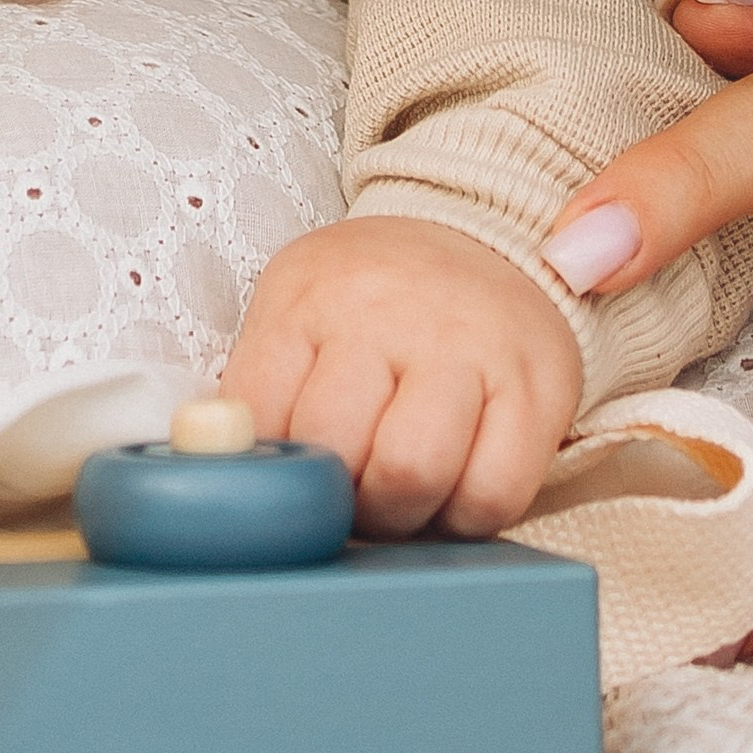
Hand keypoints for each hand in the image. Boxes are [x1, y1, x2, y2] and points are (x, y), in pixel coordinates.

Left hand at [221, 215, 583, 536]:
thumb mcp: (296, 311)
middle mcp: (386, 312)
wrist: (486, 235)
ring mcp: (466, 346)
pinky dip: (466, 517)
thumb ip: (256, 387)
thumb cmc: (373, 300)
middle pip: (338, 450)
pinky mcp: (537, 385)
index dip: (271, 473)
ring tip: (397, 496)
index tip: (289, 480)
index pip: (261, 416)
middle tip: (349, 495)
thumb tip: (215, 472)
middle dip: (335, 501)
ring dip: (399, 514)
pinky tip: (454, 491)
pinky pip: (495, 492)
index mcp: (310, 298)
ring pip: (413, 473)